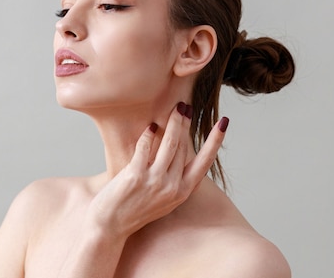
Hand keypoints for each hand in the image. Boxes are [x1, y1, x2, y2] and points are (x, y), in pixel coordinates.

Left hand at [86, 102, 228, 237]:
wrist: (110, 227)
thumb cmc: (135, 209)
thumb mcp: (163, 198)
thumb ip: (173, 178)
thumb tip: (180, 149)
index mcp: (182, 192)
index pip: (205, 161)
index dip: (215, 140)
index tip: (224, 123)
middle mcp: (172, 187)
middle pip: (184, 146)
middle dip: (185, 123)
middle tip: (185, 106)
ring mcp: (155, 181)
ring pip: (170, 143)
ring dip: (173, 122)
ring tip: (175, 108)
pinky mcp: (136, 176)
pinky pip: (146, 147)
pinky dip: (149, 135)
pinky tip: (150, 127)